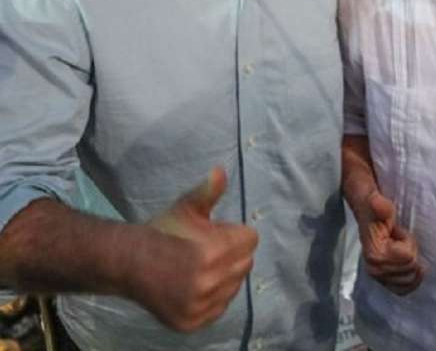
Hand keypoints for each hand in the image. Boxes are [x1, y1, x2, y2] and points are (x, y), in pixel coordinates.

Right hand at [132, 167, 258, 331]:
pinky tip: (196, 286)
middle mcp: (207, 283)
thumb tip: (221, 170)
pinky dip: (214, 297)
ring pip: (235, 286)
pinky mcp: (192, 322)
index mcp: (211, 252)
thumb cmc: (164, 231)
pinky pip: (220, 307)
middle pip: (245, 263)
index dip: (233, 232)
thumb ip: (209, 191)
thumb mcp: (187, 207)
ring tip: (199, 268)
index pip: (250, 239)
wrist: (128, 263)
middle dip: (232, 253)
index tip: (214, 233)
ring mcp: (199, 306)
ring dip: (225, 276)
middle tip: (207, 250)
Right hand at [356, 190, 423, 295]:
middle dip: (410, 252)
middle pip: (410, 269)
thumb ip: (381, 206)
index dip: (407, 242)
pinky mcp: (385, 282)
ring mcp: (380, 278)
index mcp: (374, 255)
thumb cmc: (378, 212)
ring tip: (402, 249)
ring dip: (411, 264)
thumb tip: (376, 201)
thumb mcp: (382, 206)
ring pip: (409, 281)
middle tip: (400, 239)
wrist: (369, 218)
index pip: (408, 258)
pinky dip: (412, 281)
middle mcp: (374, 270)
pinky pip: (404, 290)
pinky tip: (413, 269)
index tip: (397, 232)